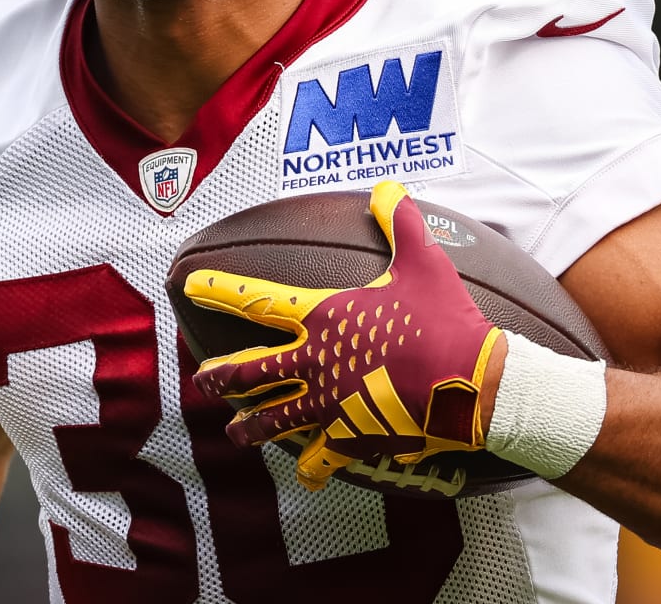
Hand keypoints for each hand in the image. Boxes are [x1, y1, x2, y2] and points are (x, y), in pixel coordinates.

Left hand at [183, 180, 501, 489]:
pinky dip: (311, 466)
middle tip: (202, 379)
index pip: (259, 301)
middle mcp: (315, 362)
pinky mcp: (351, 438)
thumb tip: (390, 188)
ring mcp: (329, 404)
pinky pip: (319, 456)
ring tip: (234, 432)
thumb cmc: (444, 316)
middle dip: (220, 376)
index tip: (191, 287)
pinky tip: (306, 473)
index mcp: (324, 317)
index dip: (222, 291)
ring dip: (249, 427)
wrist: (470, 380)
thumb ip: (401, 222)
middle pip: (250, 372)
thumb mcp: (422, 260)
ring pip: (272, 421)